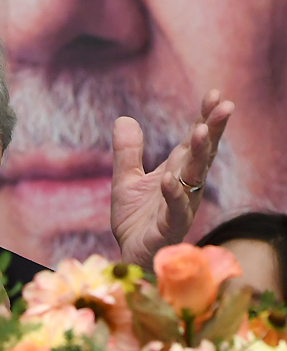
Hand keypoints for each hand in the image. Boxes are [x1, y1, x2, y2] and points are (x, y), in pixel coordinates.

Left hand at [111, 89, 233, 269]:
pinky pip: (174, 211)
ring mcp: (180, 207)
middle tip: (226, 106)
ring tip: (201, 132)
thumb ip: (127, 151)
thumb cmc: (136, 220)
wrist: (131, 256)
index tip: (216, 94)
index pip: (195, 140)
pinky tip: (169, 180)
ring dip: (199, 155)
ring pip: (194, 178)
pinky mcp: (168, 229)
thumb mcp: (125, 179)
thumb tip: (125, 118)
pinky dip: (173, 195)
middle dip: (214, 129)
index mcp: (176, 171)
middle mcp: (184, 186)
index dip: (205, 118)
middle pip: (203, 154)